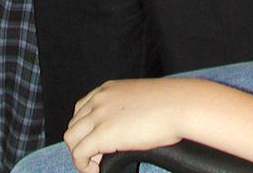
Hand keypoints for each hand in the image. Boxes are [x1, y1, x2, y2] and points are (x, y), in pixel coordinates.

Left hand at [64, 79, 191, 172]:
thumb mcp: (142, 100)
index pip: (81, 109)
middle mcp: (99, 99)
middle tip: (99, 156)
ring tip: (97, 164)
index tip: (97, 142)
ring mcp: (99, 116)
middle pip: (74, 124)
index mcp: (108, 89)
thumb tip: (131, 127)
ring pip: (71, 139)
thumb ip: (129, 109)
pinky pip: (79, 154)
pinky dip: (84, 166)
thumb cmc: (172, 103)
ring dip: (81, 154)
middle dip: (82, 142)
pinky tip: (96, 171)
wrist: (180, 104)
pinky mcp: (102, 134)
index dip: (86, 128)